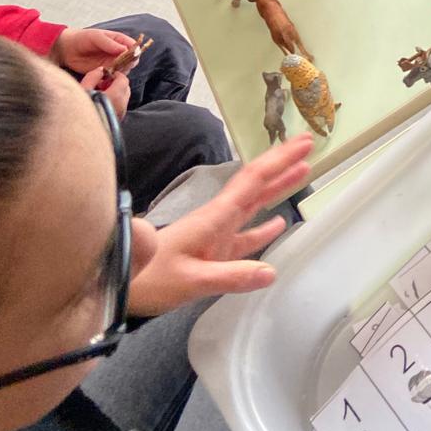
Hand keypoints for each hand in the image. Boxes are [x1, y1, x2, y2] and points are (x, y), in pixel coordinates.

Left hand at [54, 26, 138, 74]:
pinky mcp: (104, 72)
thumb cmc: (82, 38)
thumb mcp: (96, 37)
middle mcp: (118, 52)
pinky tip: (105, 76)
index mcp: (119, 40)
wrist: (67, 49)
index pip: (133, 46)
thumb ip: (110, 43)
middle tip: (119, 65)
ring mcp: (112, 63)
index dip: (135, 52)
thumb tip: (124, 49)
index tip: (130, 57)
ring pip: (124, 70)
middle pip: (131, 60)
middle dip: (128, 64)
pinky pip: (113, 77)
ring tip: (110, 70)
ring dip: (120, 72)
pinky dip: (112, 78)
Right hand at [81, 66, 129, 118]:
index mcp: (117, 96)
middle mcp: (122, 106)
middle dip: (115, 83)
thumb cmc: (80, 111)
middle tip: (100, 84)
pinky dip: (113, 103)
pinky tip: (99, 105)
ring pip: (123, 99)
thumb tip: (100, 70)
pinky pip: (119, 108)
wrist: (79, 135)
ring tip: (98, 95)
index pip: (124, 79)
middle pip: (125, 88)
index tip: (105, 75)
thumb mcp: (83, 90)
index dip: (115, 75)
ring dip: (114, 93)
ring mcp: (120, 115)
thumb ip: (93, 77)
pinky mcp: (116, 122)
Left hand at [127, 134, 313, 315]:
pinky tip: (279, 224)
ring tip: (303, 173)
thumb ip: (231, 275)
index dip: (279, 161)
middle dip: (282, 164)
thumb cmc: (151, 279)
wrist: (121, 286)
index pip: (253, 181)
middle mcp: (218, 219)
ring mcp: (215, 235)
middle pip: (256, 185)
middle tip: (309, 145)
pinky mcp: (212, 252)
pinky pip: (245, 235)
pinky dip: (263, 227)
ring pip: (253, 205)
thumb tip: (272, 271)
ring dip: (277, 188)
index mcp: (215, 218)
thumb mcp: (191, 280)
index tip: (302, 143)